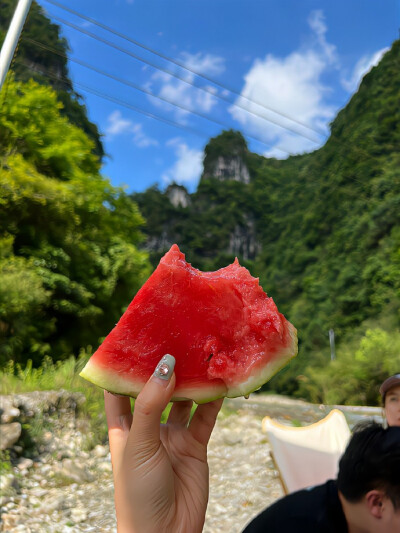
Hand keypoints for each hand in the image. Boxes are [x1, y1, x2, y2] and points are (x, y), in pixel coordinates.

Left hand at [104, 354, 222, 532]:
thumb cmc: (138, 493)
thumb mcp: (138, 445)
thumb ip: (150, 404)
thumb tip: (165, 365)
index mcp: (124, 426)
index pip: (118, 388)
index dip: (123, 364)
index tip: (133, 337)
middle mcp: (148, 426)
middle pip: (155, 388)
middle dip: (164, 366)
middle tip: (175, 337)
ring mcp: (172, 435)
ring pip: (183, 399)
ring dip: (191, 379)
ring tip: (200, 352)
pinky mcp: (195, 445)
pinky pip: (205, 416)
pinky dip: (213, 399)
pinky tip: (220, 381)